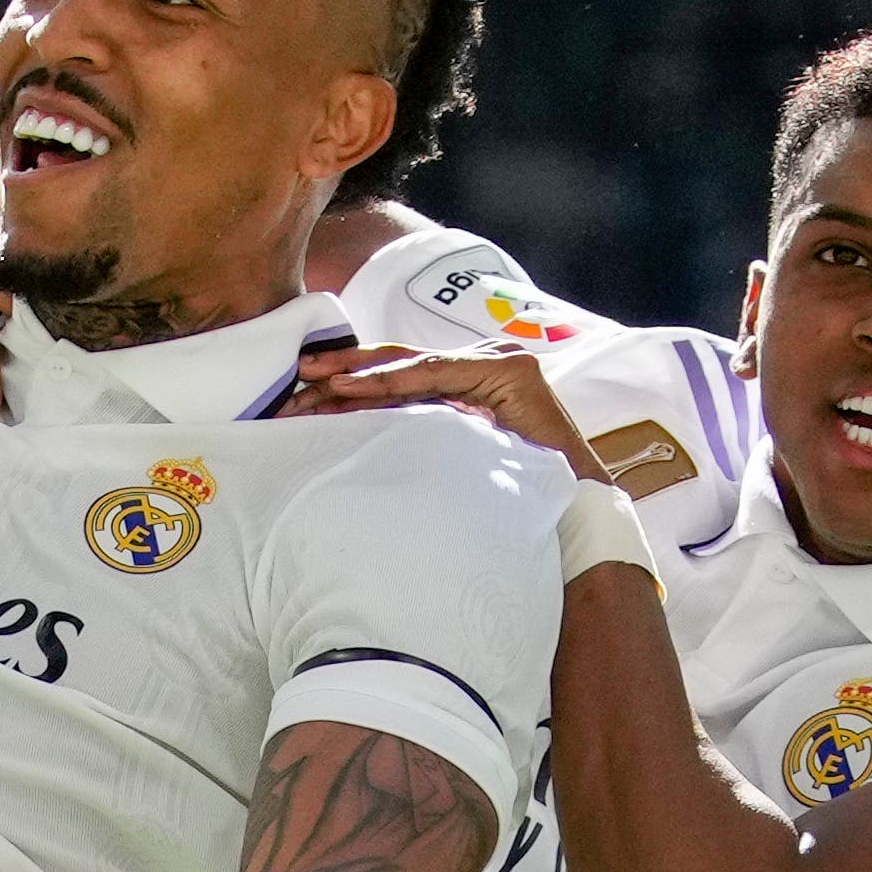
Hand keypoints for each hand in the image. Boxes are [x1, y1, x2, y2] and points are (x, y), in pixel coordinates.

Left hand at [279, 342, 615, 485]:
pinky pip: (437, 374)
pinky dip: (392, 380)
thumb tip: (357, 438)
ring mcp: (498, 362)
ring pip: (413, 364)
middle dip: (346, 369)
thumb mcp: (452, 458)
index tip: (306, 391)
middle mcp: (483, 363)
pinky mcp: (510, 370)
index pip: (402, 375)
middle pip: (401, 363)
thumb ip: (418, 437)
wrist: (574, 509)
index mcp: (469, 383)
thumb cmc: (513, 494)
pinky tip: (354, 386)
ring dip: (359, 372)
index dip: (353, 380)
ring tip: (316, 378)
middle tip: (297, 376)